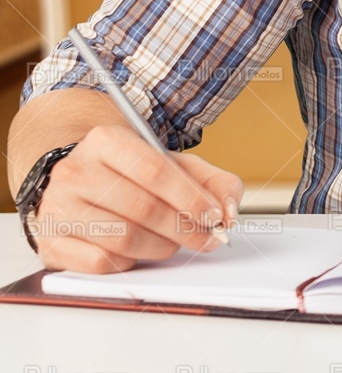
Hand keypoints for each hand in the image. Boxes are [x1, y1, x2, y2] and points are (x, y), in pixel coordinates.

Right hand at [27, 124, 243, 272]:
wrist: (76, 183)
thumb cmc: (129, 175)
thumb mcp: (173, 164)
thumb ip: (211, 181)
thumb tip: (229, 211)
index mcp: (106, 141)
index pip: (155, 171)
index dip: (191, 198)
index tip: (215, 216)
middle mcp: (75, 172)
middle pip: (142, 208)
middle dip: (183, 229)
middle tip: (205, 238)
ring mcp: (57, 208)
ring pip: (122, 239)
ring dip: (160, 248)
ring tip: (173, 244)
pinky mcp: (50, 242)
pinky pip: (100, 262)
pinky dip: (129, 262)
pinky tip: (137, 252)